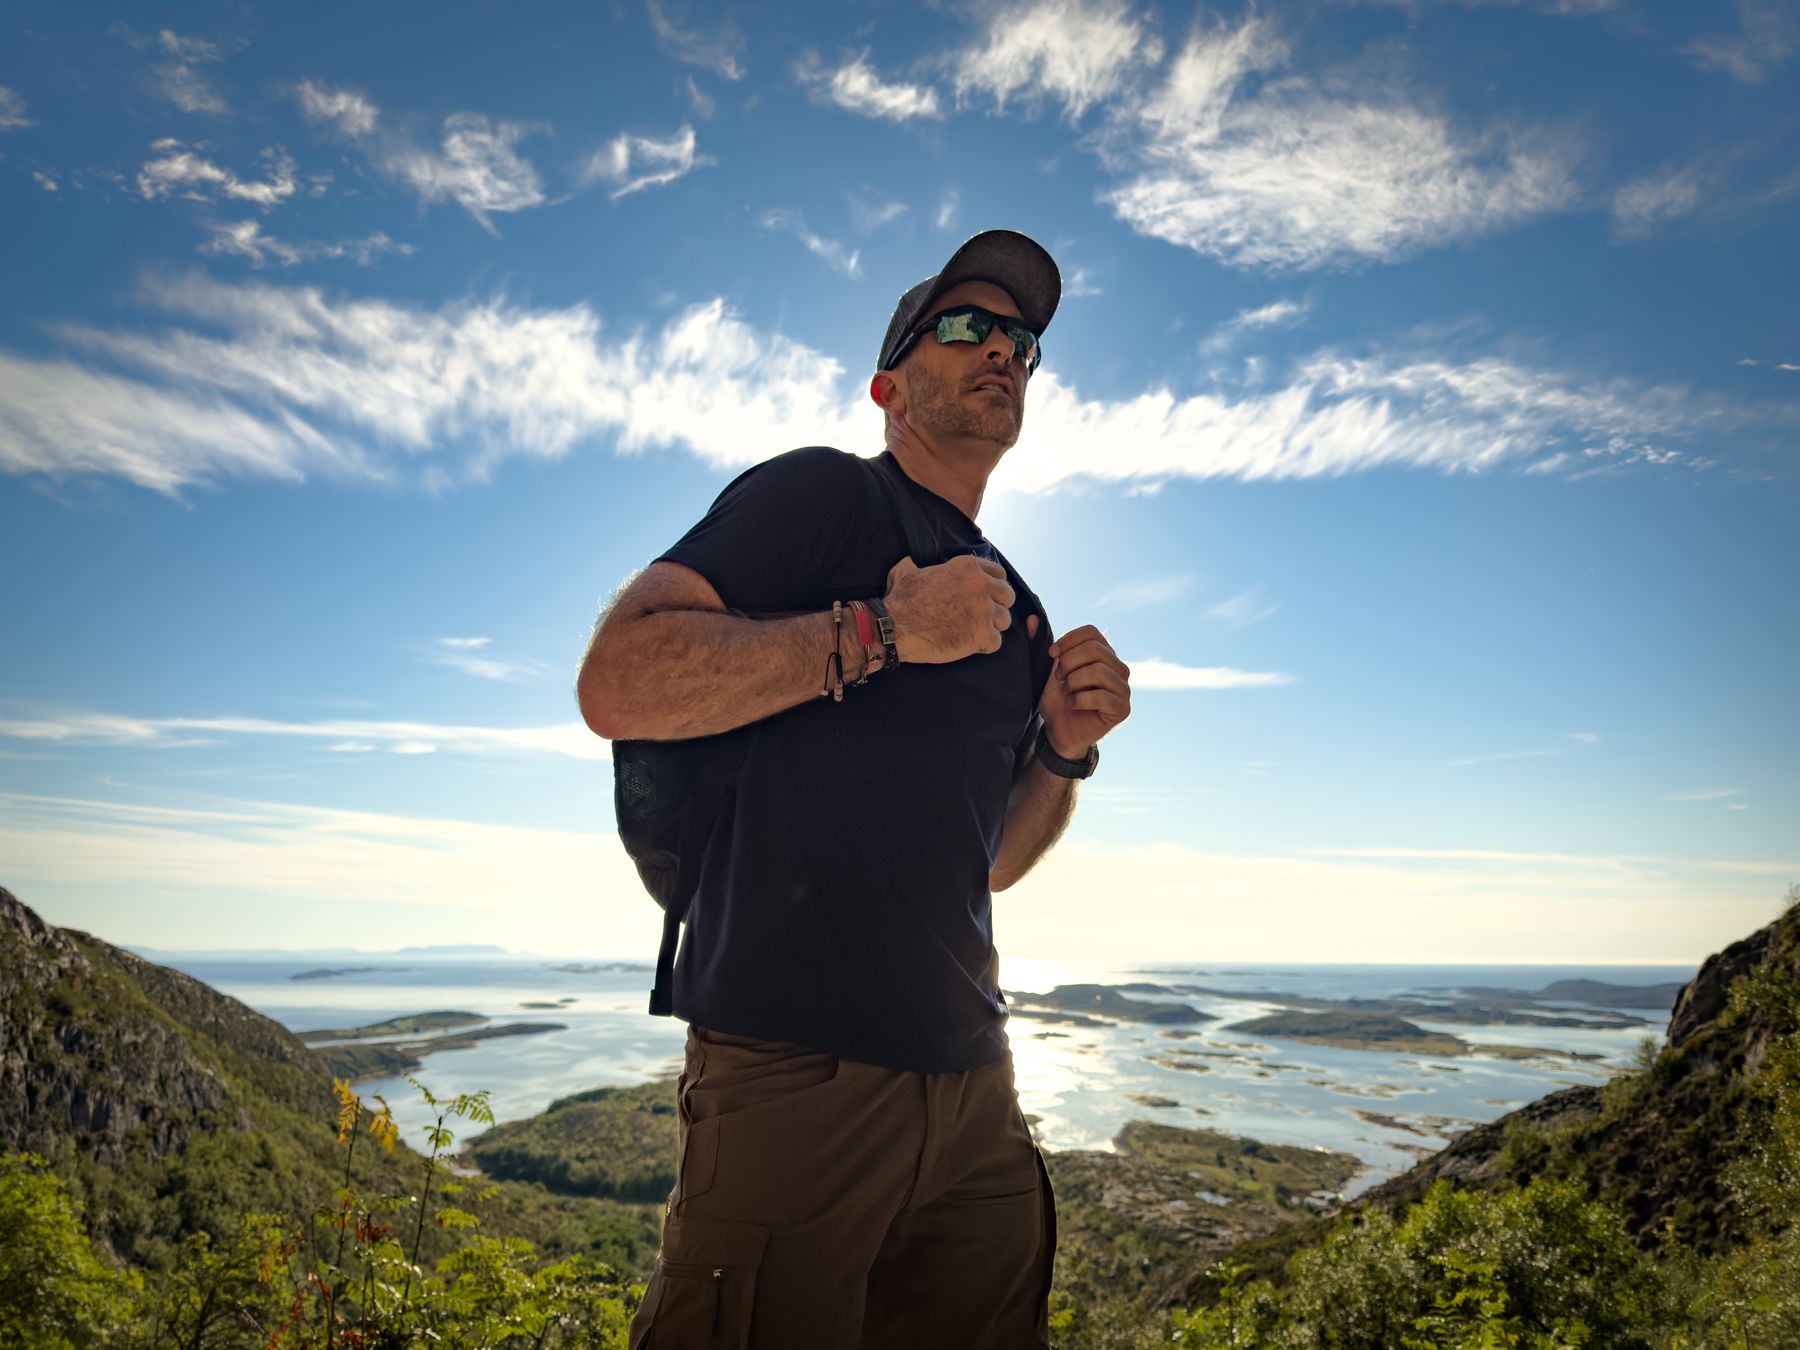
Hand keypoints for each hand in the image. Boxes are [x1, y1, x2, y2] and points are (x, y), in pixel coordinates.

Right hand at [883, 555, 1014, 663]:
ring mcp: (984, 611)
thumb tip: (912, 563)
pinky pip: (996, 642)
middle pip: (1008, 597)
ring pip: (1005, 621)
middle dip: (998, 606)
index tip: (985, 596)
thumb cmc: (900, 599)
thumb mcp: (907, 571)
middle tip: (982, 616)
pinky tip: (970, 646)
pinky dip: (984, 646)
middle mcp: (981, 585)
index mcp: (968, 567)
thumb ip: (917, 565)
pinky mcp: (982, 635)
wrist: (895, 627)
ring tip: (975, 632)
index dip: (993, 586)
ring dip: (992, 627)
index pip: (999, 574)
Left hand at [1035, 623, 1130, 757]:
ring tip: (1066, 692)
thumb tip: (1031, 618)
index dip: (1068, 640)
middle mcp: (1119, 667)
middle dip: (1069, 663)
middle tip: (1059, 679)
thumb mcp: (1046, 669)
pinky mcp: (1123, 709)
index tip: (1052, 654)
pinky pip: (1101, 696)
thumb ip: (1041, 644)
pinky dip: (1079, 700)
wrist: (1058, 730)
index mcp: (1104, 653)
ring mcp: (1124, 688)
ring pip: (1098, 671)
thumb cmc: (1056, 699)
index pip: (1091, 632)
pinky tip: (1073, 705)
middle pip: (1095, 650)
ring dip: (1073, 683)